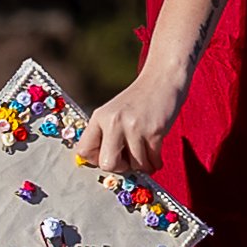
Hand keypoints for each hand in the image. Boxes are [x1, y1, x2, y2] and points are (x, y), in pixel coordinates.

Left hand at [74, 65, 188, 176]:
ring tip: (146, 154)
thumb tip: (104, 165)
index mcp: (99, 117)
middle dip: (121, 167)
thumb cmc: (139, 100)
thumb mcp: (114, 112)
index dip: (96, 160)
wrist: (162, 79)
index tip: (110, 156)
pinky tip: (155, 152)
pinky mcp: (154, 132)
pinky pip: (152, 161)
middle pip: (108, 164)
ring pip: (134, 165)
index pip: (84, 151)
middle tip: (130, 160)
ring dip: (142, 165)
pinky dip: (155, 162)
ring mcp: (134, 127)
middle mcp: (113, 122)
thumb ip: (106, 135)